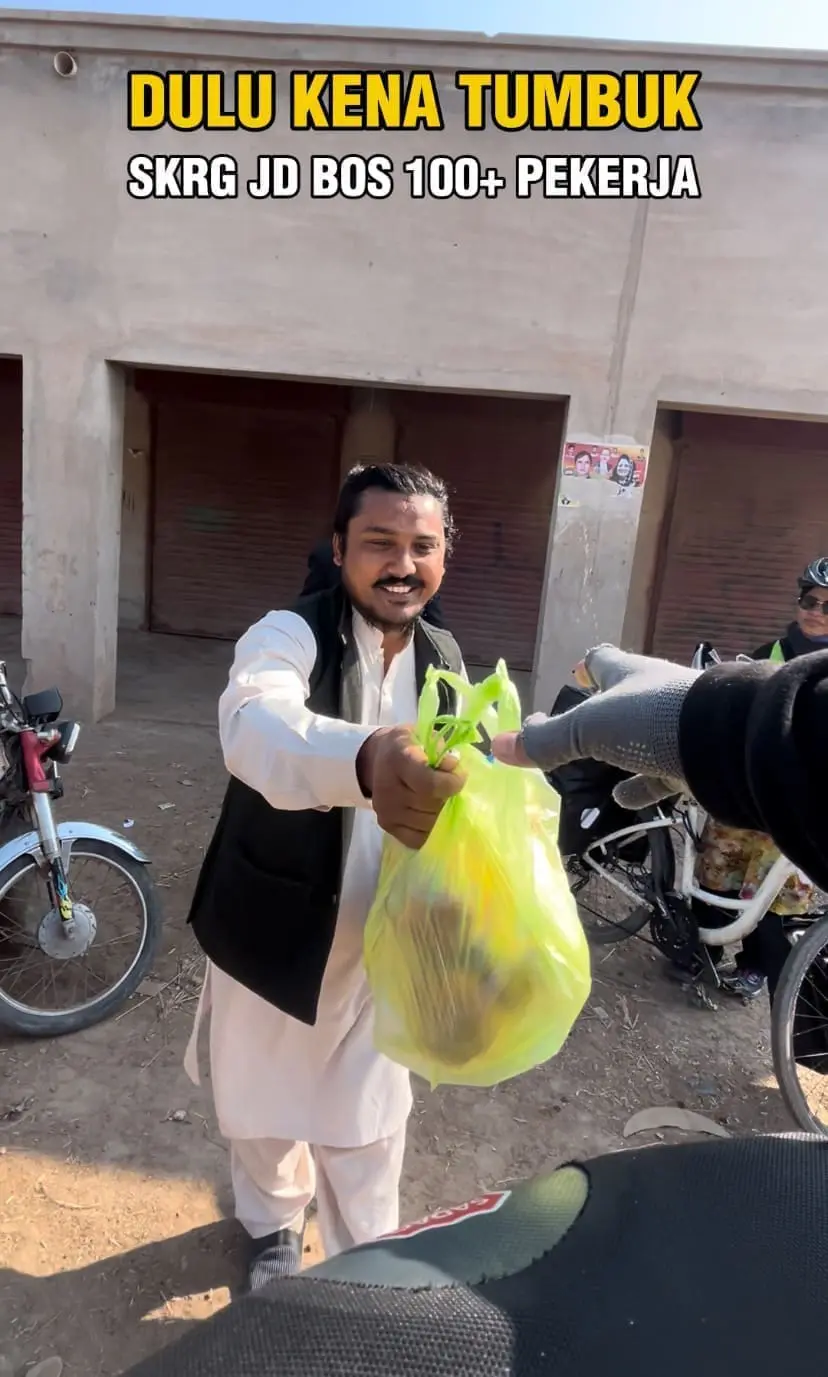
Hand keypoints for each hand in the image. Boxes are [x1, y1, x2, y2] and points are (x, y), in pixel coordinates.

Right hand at [357, 725, 465, 848]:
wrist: (378, 758)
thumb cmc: (410, 745)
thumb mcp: (425, 736)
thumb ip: (442, 749)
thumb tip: (453, 767)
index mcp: (398, 759)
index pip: (429, 784)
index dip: (451, 783)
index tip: (460, 775)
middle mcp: (388, 788)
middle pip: (431, 805)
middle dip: (448, 797)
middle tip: (449, 787)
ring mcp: (386, 810)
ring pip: (429, 824)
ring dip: (442, 814)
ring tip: (440, 799)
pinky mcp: (386, 826)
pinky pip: (418, 838)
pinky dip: (431, 829)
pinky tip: (431, 814)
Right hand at [491, 644, 699, 808]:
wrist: (726, 743)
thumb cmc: (651, 720)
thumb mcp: (589, 728)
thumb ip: (547, 741)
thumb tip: (496, 745)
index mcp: (628, 674)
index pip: (602, 660)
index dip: (586, 666)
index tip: (574, 674)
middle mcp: (654, 694)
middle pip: (623, 698)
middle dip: (602, 712)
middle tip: (577, 730)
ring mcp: (678, 727)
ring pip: (643, 737)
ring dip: (621, 750)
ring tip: (596, 767)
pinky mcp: (693, 760)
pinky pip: (660, 773)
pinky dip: (641, 784)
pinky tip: (624, 798)